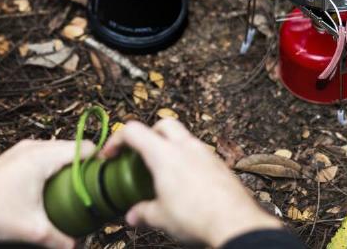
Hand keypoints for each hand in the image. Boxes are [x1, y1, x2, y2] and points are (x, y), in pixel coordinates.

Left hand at [0, 139, 91, 248]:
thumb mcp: (33, 230)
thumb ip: (61, 239)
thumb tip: (77, 245)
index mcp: (42, 156)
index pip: (84, 148)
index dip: (99, 164)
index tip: (105, 182)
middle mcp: (33, 147)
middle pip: (72, 150)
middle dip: (84, 169)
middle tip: (93, 191)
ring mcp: (21, 151)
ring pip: (56, 153)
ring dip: (67, 169)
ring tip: (75, 193)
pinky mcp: (13, 158)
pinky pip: (42, 157)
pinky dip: (52, 170)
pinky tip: (53, 191)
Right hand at [102, 120, 281, 247]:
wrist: (236, 223)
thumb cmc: (197, 217)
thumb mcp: (161, 217)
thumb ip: (144, 212)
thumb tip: (133, 216)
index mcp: (164, 154)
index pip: (133, 131)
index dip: (116, 140)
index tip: (111, 154)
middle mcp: (185, 147)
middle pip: (162, 124)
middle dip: (149, 134)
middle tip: (142, 154)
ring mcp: (205, 153)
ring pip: (184, 138)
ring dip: (171, 148)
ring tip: (165, 172)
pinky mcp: (220, 165)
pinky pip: (200, 154)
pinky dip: (189, 161)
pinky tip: (187, 183)